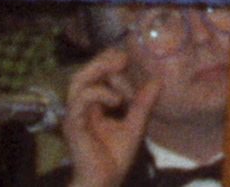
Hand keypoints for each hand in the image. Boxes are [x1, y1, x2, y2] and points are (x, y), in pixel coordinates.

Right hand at [64, 42, 157, 186]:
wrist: (104, 183)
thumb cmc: (115, 159)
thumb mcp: (134, 125)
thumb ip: (142, 104)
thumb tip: (156, 81)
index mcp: (92, 108)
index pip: (94, 77)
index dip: (108, 64)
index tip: (127, 57)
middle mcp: (80, 109)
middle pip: (82, 74)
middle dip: (101, 61)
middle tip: (122, 56)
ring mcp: (75, 116)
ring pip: (77, 82)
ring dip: (98, 70)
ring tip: (119, 67)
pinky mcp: (73, 125)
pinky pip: (80, 100)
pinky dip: (99, 93)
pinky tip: (116, 100)